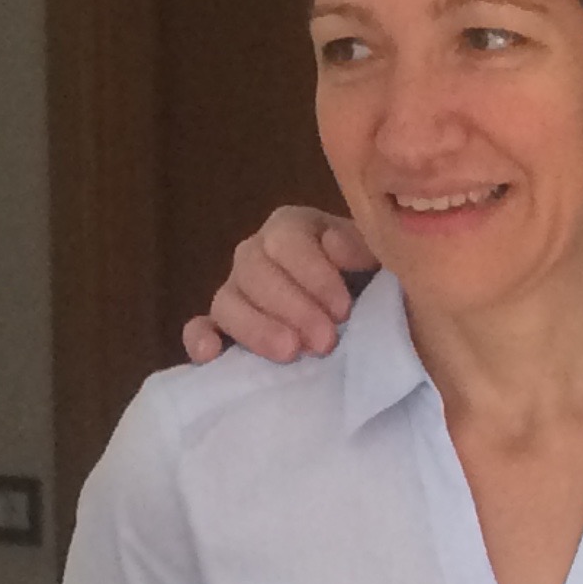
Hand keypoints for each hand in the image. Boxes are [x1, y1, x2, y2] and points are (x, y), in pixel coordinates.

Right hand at [182, 207, 369, 363]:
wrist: (376, 322)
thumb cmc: (376, 287)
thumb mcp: (382, 261)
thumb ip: (364, 248)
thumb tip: (338, 247)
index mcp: (295, 228)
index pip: (288, 238)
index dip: (313, 273)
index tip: (344, 309)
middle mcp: (259, 254)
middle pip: (254, 269)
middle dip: (291, 306)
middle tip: (325, 341)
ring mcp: (237, 292)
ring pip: (227, 300)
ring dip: (256, 327)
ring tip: (289, 353)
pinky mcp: (224, 329)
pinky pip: (200, 328)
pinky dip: (200, 339)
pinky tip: (211, 355)